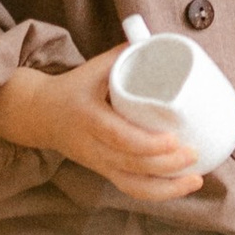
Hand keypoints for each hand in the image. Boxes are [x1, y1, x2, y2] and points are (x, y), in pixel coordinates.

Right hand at [0, 49, 205, 201]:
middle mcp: (92, 146)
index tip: (174, 139)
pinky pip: (131, 189)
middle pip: (130, 165)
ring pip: (132, 186)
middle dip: (165, 166)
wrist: (39, 115)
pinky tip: (182, 186)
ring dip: (166, 188)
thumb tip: (158, 42)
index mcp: (88, 117)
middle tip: (194, 153)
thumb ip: (124, 56)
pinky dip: (158, 192)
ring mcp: (98, 163)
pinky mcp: (105, 172)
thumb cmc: (72, 88)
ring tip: (195, 179)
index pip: (118, 136)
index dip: (146, 143)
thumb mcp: (93, 69)